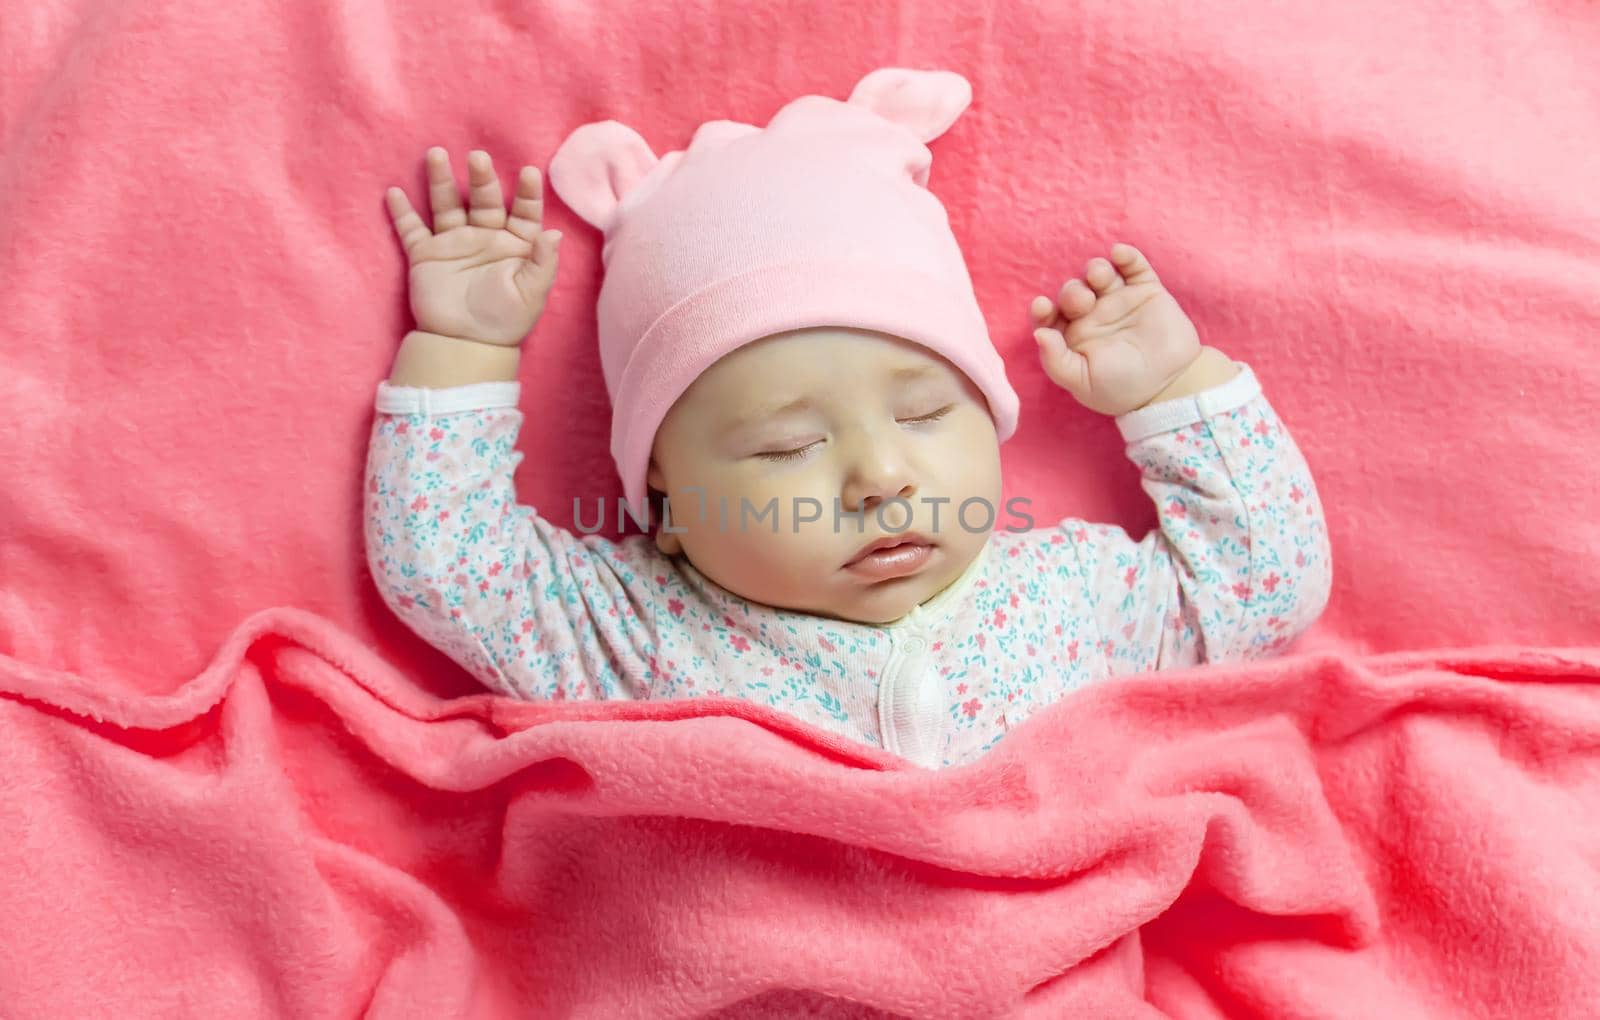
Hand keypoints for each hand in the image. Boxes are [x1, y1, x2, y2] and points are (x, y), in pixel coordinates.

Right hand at [385, 147, 562, 346]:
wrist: (466, 345)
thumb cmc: (505, 321)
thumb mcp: (532, 293)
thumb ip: (543, 263)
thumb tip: (554, 233)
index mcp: (515, 244)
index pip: (524, 212)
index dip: (527, 193)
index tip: (529, 172)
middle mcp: (485, 237)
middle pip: (484, 199)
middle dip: (482, 178)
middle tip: (478, 157)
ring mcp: (454, 243)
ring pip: (447, 204)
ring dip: (441, 180)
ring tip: (436, 154)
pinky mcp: (426, 255)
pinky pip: (411, 229)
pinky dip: (402, 212)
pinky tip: (394, 192)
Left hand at [1029, 243, 1202, 415]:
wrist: (1170, 385)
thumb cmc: (1122, 388)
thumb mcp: (1083, 382)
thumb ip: (1056, 361)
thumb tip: (1038, 334)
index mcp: (1072, 337)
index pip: (1050, 317)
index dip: (1042, 309)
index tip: (1042, 306)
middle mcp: (1092, 316)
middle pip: (1073, 291)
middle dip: (1073, 291)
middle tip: (1083, 301)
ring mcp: (1119, 301)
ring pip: (1100, 274)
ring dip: (1096, 269)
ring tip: (1100, 277)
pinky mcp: (1145, 291)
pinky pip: (1134, 267)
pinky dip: (1126, 256)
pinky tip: (1119, 253)